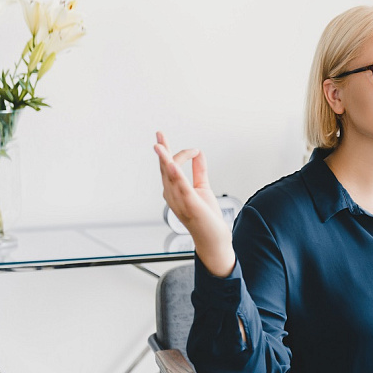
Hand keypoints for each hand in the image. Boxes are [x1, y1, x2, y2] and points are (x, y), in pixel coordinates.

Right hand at [154, 132, 234, 276]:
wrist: (213, 238)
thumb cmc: (206, 217)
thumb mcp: (203, 188)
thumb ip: (200, 171)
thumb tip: (199, 154)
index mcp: (174, 190)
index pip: (168, 167)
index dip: (173, 153)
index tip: (195, 150)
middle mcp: (172, 195)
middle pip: (165, 169)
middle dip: (162, 151)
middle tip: (159, 134)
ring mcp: (180, 201)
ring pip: (170, 177)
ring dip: (164, 160)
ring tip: (159, 146)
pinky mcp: (190, 205)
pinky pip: (181, 188)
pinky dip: (176, 175)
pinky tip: (172, 165)